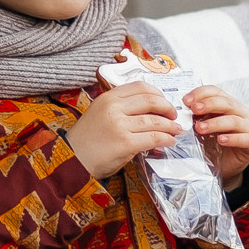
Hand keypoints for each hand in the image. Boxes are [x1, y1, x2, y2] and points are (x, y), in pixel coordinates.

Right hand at [68, 79, 182, 181]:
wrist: (72, 160)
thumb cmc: (86, 140)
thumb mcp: (99, 114)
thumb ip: (120, 108)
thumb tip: (148, 111)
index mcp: (108, 98)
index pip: (140, 87)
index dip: (157, 93)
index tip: (164, 101)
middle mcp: (114, 108)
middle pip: (150, 101)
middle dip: (167, 107)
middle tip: (174, 115)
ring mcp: (119, 125)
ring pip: (155, 120)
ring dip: (170, 125)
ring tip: (175, 130)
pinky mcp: (125, 143)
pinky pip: (153, 137)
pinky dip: (165, 138)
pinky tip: (169, 141)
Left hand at [187, 84, 248, 183]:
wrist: (226, 165)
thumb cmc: (213, 143)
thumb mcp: (202, 128)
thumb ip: (195, 118)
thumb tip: (181, 110)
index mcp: (227, 104)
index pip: (215, 91)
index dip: (200, 94)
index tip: (186, 101)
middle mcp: (239, 112)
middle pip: (225, 103)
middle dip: (208, 104)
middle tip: (194, 109)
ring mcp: (247, 127)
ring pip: (234, 120)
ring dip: (216, 123)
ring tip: (201, 128)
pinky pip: (244, 138)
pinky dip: (232, 138)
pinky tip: (220, 140)